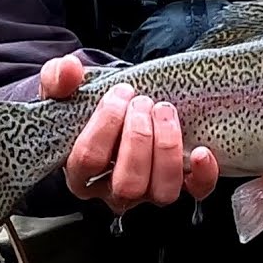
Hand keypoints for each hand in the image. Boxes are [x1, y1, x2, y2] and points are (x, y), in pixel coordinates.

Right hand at [38, 54, 218, 213]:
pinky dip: (203, 176)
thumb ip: (58, 79)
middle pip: (128, 184)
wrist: (116, 108)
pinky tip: (202, 150)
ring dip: (166, 150)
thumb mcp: (66, 91)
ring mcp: (148, 192)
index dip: (104, 127)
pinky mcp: (179, 186)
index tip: (119, 94)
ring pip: (161, 192)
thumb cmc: (89, 106)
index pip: (89, 162)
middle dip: (138, 139)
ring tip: (164, 112)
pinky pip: (196, 192)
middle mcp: (113, 191)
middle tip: (143, 102)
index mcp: (80, 173)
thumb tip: (69, 69)